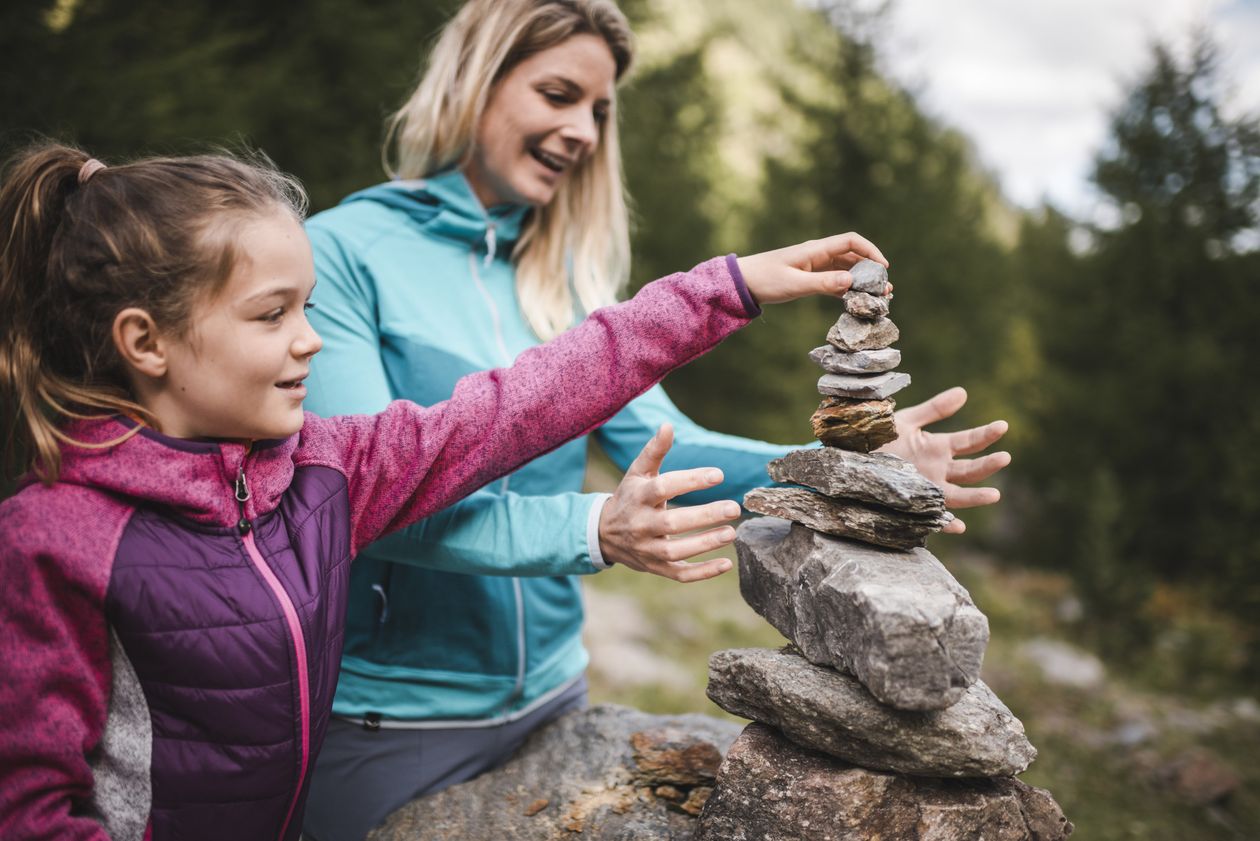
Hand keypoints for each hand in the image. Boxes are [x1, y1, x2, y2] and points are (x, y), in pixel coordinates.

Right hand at [597, 424, 739, 581]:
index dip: (690, 481)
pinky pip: (679, 574)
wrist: (605, 533)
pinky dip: (702, 573)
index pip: (664, 488)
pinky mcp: (656, 567)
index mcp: (638, 497)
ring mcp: (647, 549)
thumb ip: (655, 451)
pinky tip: (726, 563)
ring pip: (675, 551)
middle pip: (671, 522)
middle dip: (703, 516)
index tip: (719, 474)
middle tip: (733, 508)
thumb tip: (668, 426)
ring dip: (704, 544)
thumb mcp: (637, 473)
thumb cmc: (630, 496)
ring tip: (732, 532)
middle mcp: (640, 524)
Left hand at [736, 233, 888, 304]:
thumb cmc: (765, 280)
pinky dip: (847, 288)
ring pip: (846, 269)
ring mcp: (814, 265)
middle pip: (852, 256)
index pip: (851, 242)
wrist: (742, 283)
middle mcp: (818, 254)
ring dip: (862, 281)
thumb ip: (823, 283)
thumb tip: (852, 281)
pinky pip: (834, 280)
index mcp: (815, 250)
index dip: (871, 251)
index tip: (884, 268)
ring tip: (877, 297)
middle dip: (871, 270)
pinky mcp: (809, 277)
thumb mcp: (795, 284)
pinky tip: (857, 300)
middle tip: (886, 289)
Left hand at [877, 387, 1009, 533]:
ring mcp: (929, 490)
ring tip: (995, 494)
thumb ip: (934, 409)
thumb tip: (964, 392)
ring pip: (958, 495)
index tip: (1002, 426)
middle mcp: (938, 470)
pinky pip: (934, 518)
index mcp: (938, 448)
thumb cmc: (881, 438)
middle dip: (988, 465)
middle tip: (1004, 457)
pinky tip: (959, 526)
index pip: (968, 442)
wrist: (852, 461)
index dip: (986, 435)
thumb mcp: (907, 421)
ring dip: (976, 497)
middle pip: (969, 470)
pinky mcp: (915, 506)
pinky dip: (946, 524)